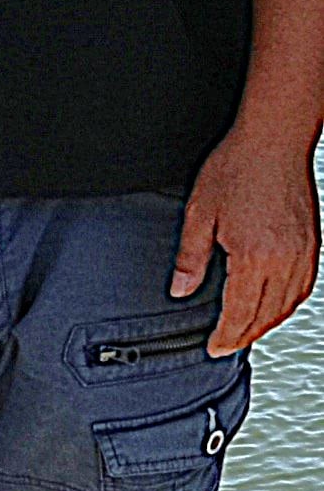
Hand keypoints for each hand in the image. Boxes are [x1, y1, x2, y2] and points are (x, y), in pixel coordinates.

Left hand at [177, 122, 322, 355]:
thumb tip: (181, 290)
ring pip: (289, 305)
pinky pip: (303, 288)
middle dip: (245, 335)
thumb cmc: (235, 169)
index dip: (226, 335)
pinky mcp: (314, 245)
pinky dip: (287, 304)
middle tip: (226, 346)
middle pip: (267, 315)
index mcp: (253, 255)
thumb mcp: (199, 212)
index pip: (240, 311)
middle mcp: (284, 260)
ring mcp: (304, 253)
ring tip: (246, 332)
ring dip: (267, 324)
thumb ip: (191, 256)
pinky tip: (273, 307)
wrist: (273, 142)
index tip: (213, 348)